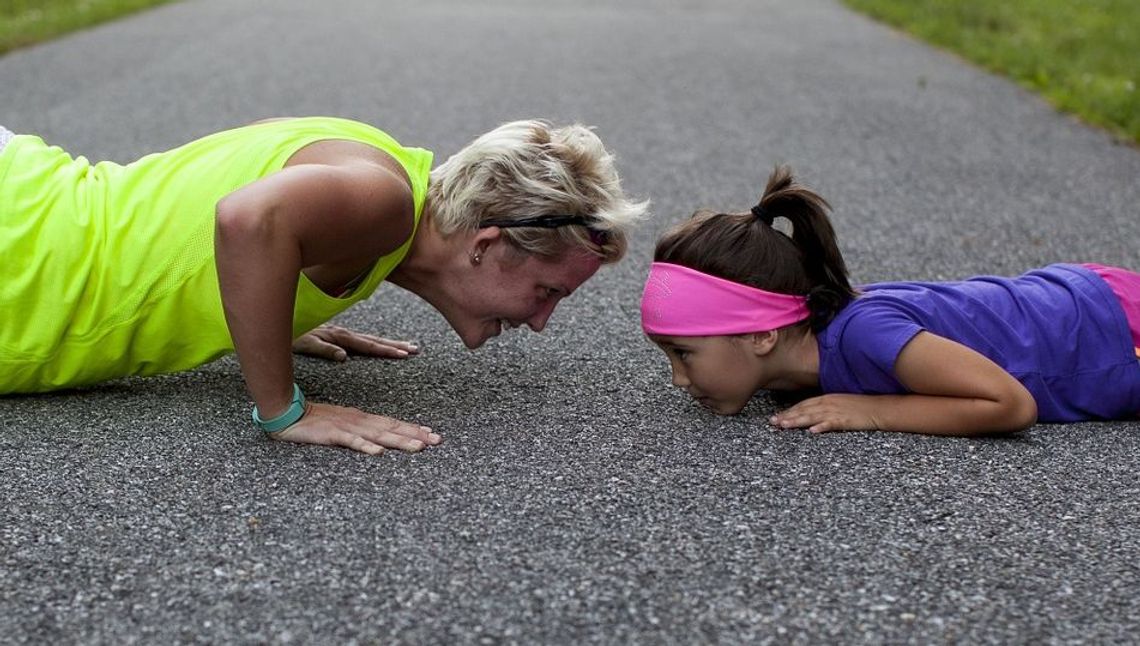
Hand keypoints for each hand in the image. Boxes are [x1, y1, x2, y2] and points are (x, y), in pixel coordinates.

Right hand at [268, 402, 442, 454]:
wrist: (288, 413)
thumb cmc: (316, 422)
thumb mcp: (344, 426)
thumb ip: (362, 432)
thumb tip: (381, 440)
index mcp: (363, 419)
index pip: (393, 424)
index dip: (414, 429)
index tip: (433, 435)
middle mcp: (360, 421)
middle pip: (392, 429)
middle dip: (416, 434)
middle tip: (437, 441)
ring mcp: (347, 427)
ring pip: (378, 435)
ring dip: (399, 441)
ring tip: (418, 448)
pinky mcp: (332, 434)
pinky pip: (351, 442)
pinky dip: (365, 446)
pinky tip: (378, 453)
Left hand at [292, 324, 418, 361]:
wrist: (277, 319)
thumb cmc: (289, 334)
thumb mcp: (304, 343)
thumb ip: (323, 348)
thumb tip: (344, 357)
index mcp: (338, 335)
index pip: (367, 345)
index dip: (386, 350)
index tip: (404, 354)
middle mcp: (342, 333)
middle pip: (374, 340)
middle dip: (395, 345)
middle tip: (415, 350)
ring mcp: (340, 333)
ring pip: (369, 338)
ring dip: (388, 343)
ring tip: (407, 347)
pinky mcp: (336, 334)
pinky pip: (360, 339)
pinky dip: (375, 342)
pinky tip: (382, 345)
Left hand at [769, 394, 882, 433]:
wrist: (880, 408)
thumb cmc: (861, 407)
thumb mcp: (840, 403)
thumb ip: (825, 407)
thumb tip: (811, 416)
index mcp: (827, 398)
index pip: (803, 404)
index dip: (789, 410)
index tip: (776, 416)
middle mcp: (829, 403)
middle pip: (804, 410)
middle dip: (787, 416)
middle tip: (772, 422)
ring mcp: (837, 411)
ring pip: (813, 416)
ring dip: (797, 421)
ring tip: (784, 426)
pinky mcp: (846, 420)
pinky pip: (831, 423)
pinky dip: (821, 427)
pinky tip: (812, 431)